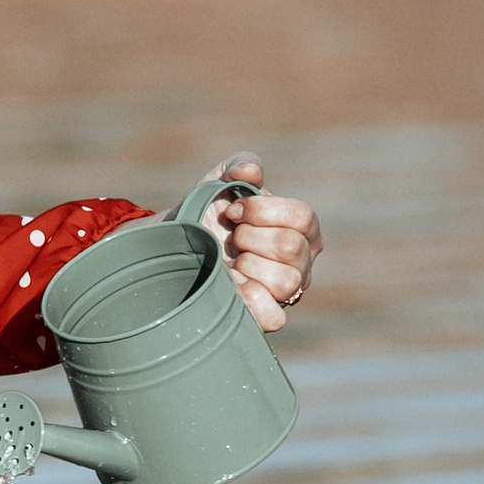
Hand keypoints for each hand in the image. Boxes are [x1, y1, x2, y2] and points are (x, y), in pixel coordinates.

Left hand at [200, 154, 322, 332]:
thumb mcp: (221, 180)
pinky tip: (232, 285)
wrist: (180, 245)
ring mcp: (287, 292)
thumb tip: (249, 173)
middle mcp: (303, 261)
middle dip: (249, 237)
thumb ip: (239, 166)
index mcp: (303, 227)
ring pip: (286, 281)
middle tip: (231, 237)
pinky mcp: (266, 316)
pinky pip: (275, 317)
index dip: (262, 210)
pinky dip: (253, 301)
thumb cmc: (210, 211)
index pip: (302, 217)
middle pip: (291, 247)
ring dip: (249, 265)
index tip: (233, 210)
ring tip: (232, 261)